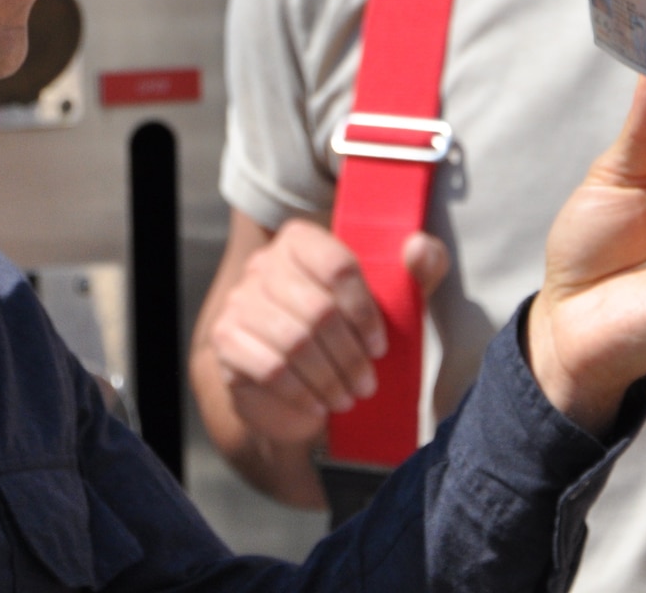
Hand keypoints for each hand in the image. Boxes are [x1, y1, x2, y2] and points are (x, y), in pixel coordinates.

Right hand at [206, 218, 449, 444]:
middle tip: (367, 383)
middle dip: (350, 356)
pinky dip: (302, 393)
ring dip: (329, 378)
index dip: (365, 310)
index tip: (380, 346)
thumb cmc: (347, 332)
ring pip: (294, 342)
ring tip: (348, 397)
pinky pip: (269, 368)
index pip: (337, 264)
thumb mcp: (390, 302)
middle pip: (317, 309)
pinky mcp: (227, 340)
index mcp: (301, 241)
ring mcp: (239, 301)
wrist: (293, 381)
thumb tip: (419, 249)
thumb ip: (416, 272)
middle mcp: (264, 264)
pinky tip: (319, 404)